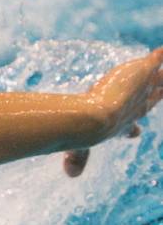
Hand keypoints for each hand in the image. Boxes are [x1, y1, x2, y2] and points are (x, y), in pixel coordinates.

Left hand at [63, 47, 161, 176]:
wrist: (93, 121)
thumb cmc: (84, 135)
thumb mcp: (78, 149)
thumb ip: (76, 160)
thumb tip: (71, 174)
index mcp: (121, 123)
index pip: (131, 125)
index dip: (133, 128)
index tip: (135, 132)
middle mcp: (135, 106)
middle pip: (152, 98)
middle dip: (157, 94)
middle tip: (161, 89)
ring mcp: (140, 89)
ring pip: (159, 79)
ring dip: (162, 74)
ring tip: (161, 68)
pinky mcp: (141, 73)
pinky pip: (156, 60)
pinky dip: (160, 55)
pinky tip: (161, 49)